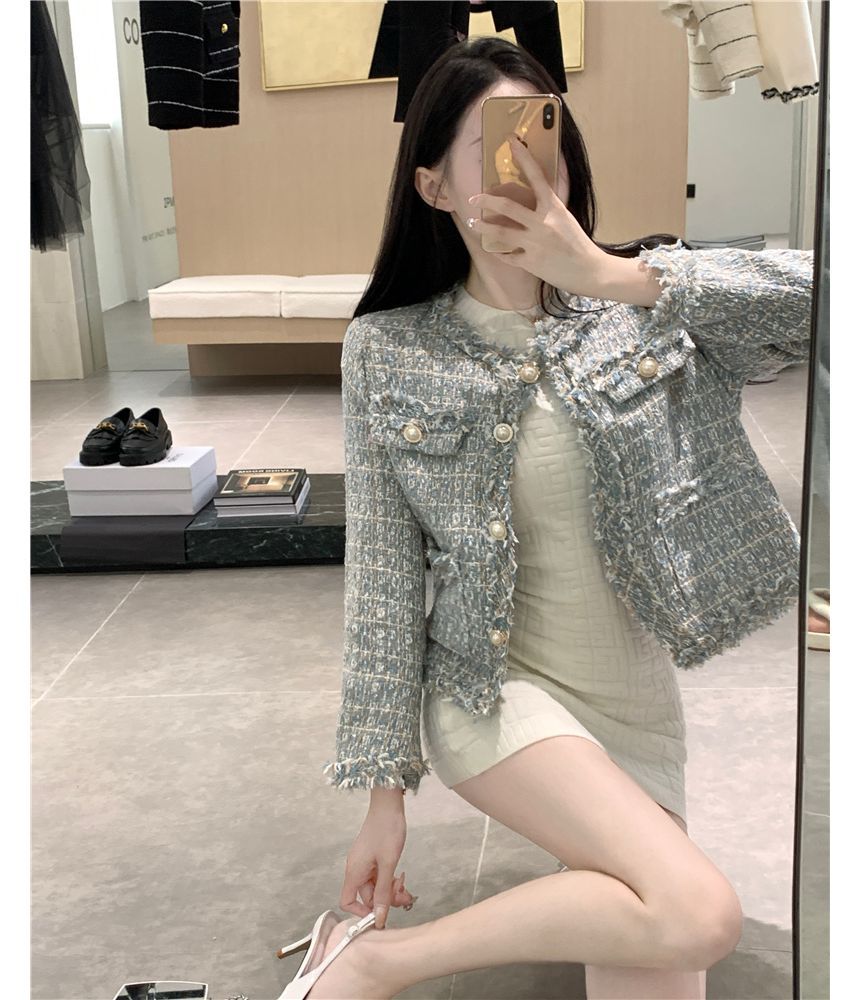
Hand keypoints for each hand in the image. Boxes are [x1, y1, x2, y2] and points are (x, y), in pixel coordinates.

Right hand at [339, 805, 418, 928]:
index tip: (379, 914)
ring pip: (375, 887)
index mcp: (354, 871)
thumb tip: (378, 918)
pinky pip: (379, 877)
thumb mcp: (388, 864)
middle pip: (366, 896)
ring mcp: (364, 863)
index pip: (347, 902)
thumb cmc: (387, 829)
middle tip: (404, 898)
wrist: (389, 805)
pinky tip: (401, 878)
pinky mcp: (373, 858)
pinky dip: (390, 881)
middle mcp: (356, 868)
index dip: (361, 913)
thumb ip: (383, 892)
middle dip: (385, 900)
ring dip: (390, 891)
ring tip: (406, 888)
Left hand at [466, 133, 607, 294]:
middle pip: (507, 206)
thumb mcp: (565, 219)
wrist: (590, 271)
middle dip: (486, 200)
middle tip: (473, 198)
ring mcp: (535, 243)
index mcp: (554, 208)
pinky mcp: (530, 261)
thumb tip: (534, 197)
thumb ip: (548, 208)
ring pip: (500, 231)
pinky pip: (507, 255)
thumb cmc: (578, 245)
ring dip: (483, 226)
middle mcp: (542, 223)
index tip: (511, 141)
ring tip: (472, 223)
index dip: (523, 156)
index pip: (536, 175)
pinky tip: (494, 250)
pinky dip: (500, 253)